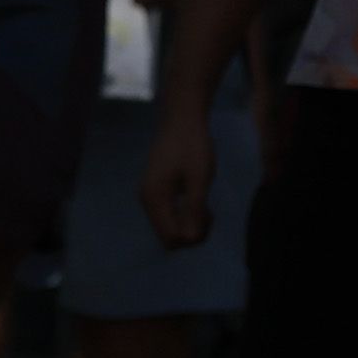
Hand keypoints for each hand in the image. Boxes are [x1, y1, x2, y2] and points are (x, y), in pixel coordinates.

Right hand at [142, 95, 215, 248]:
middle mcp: (147, 201)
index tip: (209, 217)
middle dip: (191, 233)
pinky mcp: (156, 191)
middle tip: (209, 214)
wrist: (182, 119)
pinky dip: (184, 215)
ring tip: (206, 207)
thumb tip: (191, 238)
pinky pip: (169, 215)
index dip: (192, 237)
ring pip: (169, 227)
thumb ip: (195, 209)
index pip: (170, 238)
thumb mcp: (200, 178)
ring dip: (189, 224)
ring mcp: (150, 196)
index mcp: (155, 198)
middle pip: (168, 237)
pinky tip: (198, 201)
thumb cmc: (193, 146)